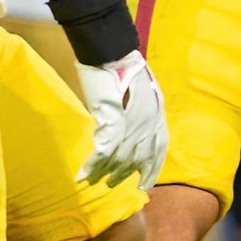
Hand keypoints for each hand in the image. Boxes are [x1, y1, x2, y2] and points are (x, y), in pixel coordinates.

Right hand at [76, 51, 169, 189]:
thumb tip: (131, 129)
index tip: (144, 186)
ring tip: (93, 182)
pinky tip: (82, 176)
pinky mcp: (112, 123)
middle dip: (122, 175)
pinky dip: (91, 166)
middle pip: (135, 160)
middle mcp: (149, 127)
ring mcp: (132, 126)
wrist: (113, 54)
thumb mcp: (145, 94)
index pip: (158, 153)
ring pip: (117, 160)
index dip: (151, 171)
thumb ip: (142, 114)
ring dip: (103, 173)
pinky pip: (102, 152)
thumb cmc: (126, 68)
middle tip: (110, 184)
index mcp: (158, 119)